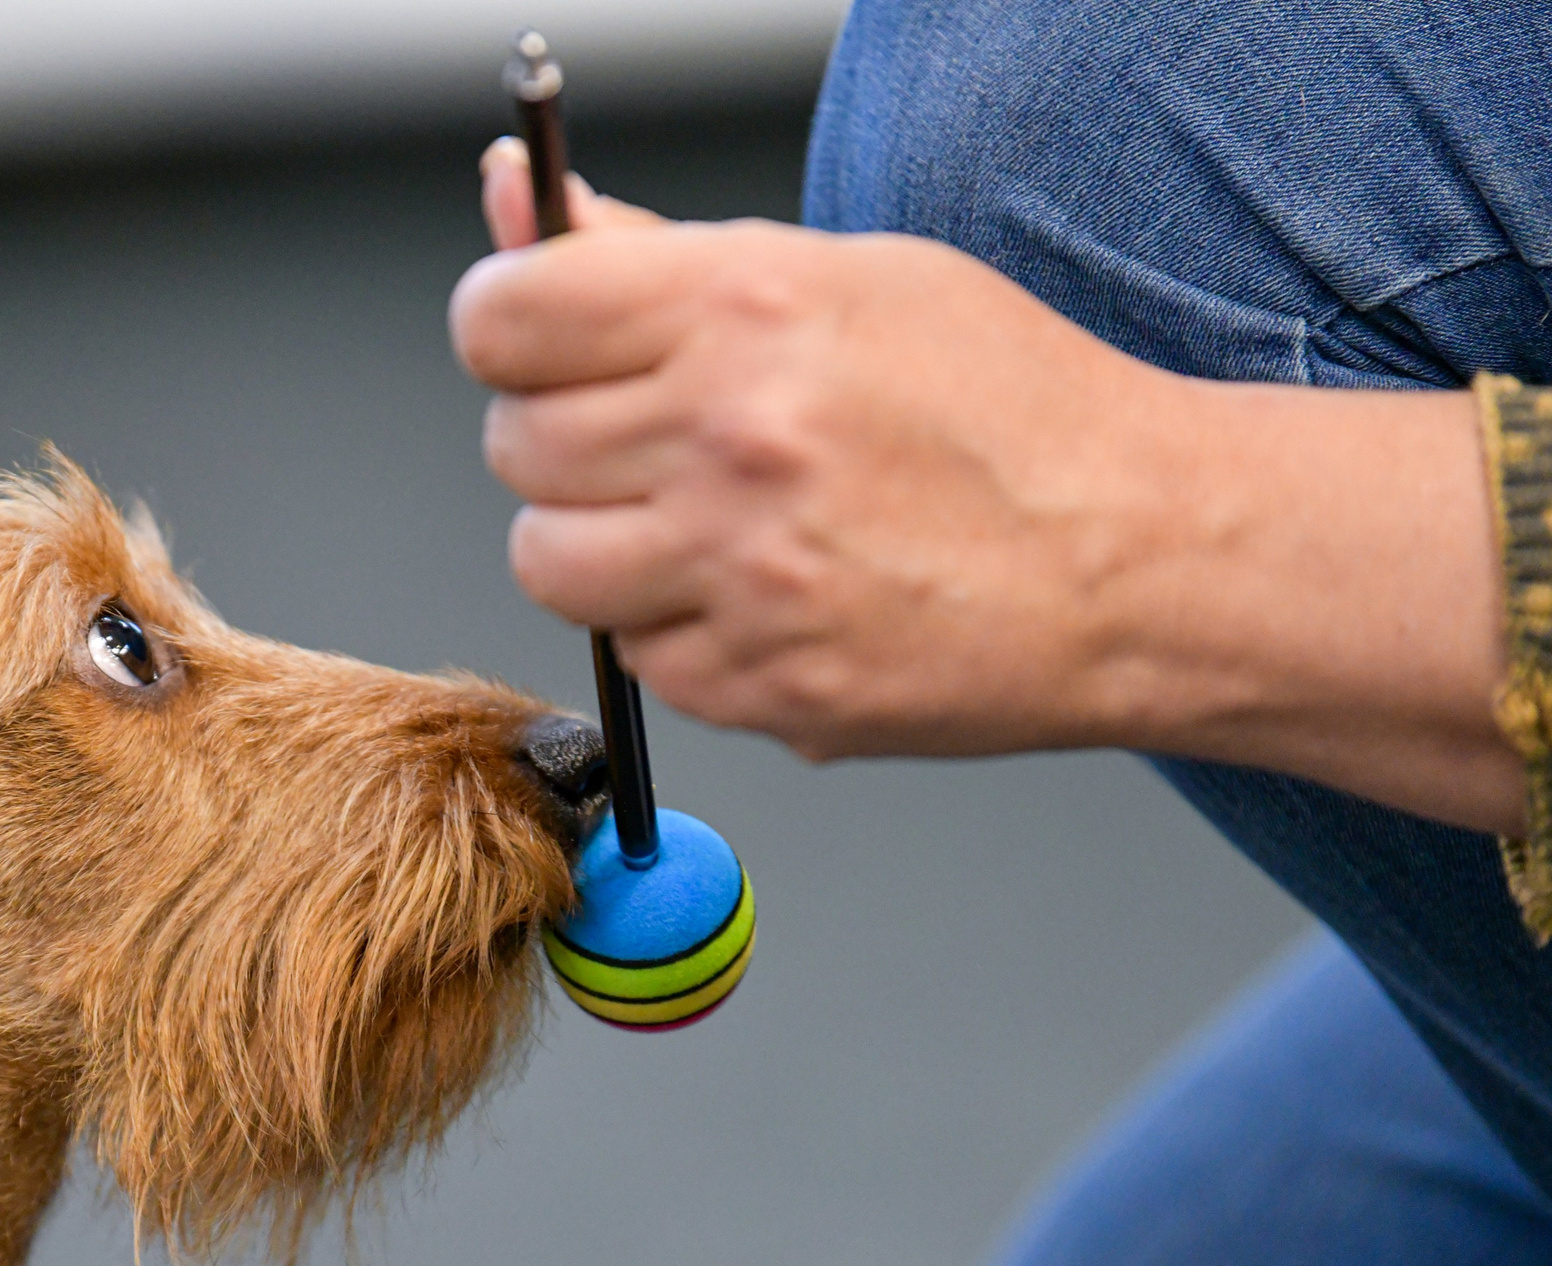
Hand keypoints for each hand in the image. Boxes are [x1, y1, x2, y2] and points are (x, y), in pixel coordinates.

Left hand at [450, 141, 1521, 834]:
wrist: (1141, 557)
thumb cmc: (1011, 408)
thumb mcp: (843, 278)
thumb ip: (653, 256)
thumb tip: (517, 201)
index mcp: (745, 308)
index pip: (506, 317)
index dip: (504, 330)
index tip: (528, 345)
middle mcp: (731, 439)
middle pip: (514, 446)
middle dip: (559, 441)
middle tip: (648, 440)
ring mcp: (741, 573)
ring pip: (546, 562)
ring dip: (597, 546)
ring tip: (701, 524)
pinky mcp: (759, 684)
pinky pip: (634, 657)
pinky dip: (678, 632)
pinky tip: (764, 596)